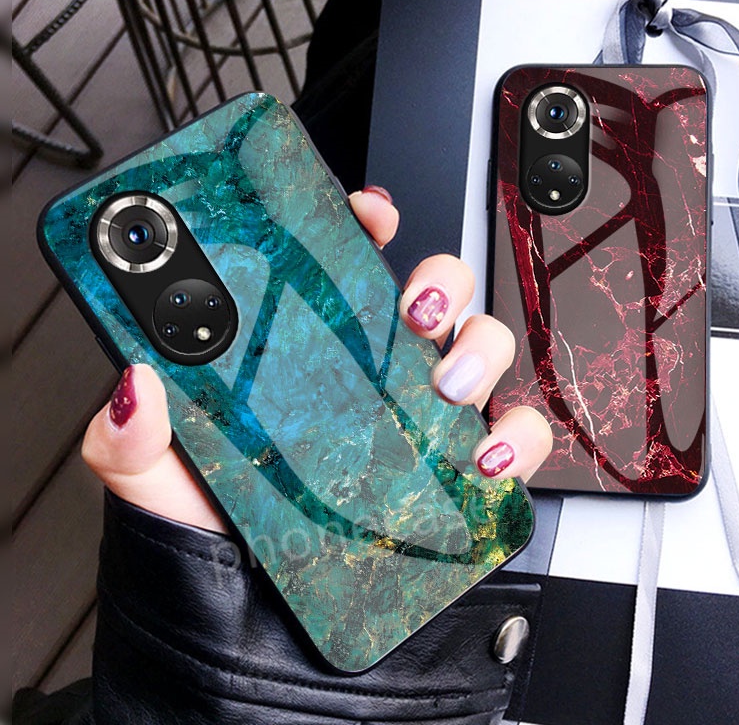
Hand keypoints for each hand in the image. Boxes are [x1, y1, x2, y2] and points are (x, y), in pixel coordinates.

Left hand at [81, 186, 551, 532]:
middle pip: (432, 292)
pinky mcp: (454, 470)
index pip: (347, 262)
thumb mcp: (159, 478)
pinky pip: (511, 436)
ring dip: (480, 352)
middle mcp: (372, 375)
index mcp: (307, 352)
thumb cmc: (215, 533)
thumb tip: (136, 383)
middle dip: (440, 282)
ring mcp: (419, 418)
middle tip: (415, 309)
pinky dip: (515, 438)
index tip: (368, 213)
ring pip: (481, 348)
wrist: (252, 619)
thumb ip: (130, 435)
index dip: (366, 224)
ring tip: (446, 385)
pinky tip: (484, 455)